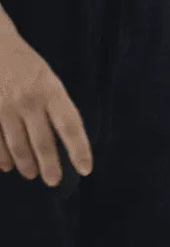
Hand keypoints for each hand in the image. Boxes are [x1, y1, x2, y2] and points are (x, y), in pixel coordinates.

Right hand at [0, 25, 92, 184]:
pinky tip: (7, 166)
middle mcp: (29, 101)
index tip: (85, 169)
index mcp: (51, 91)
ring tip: (32, 174)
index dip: (79, 150)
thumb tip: (64, 138)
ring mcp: (4, 108)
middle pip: (43, 142)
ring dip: (26, 164)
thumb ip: (56, 106)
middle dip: (50, 166)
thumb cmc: (27, 65)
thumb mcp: (48, 79)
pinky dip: (2, 157)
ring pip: (18, 146)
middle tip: (54, 181)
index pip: (70, 126)